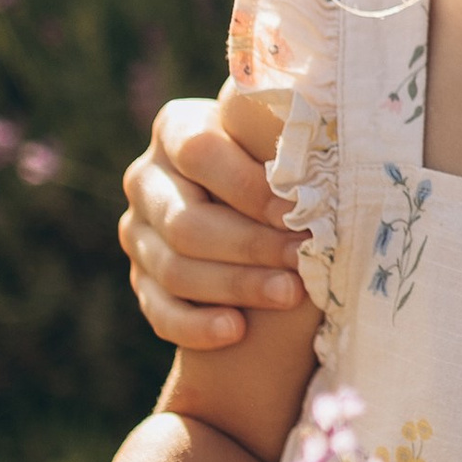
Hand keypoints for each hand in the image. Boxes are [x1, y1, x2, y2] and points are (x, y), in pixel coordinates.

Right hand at [120, 92, 305, 350]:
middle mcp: (146, 178)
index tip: (297, 211)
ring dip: (235, 286)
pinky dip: (196, 325)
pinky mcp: (141, 280)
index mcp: (176, 130)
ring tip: (288, 294)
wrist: (263, 216)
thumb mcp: (281, 147)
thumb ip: (288, 145)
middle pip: (185, 220)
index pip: (199, 153)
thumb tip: (323, 144)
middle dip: (250, 245)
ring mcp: (137, 232)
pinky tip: (235, 331)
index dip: (248, 186)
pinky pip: (158, 311)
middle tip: (302, 260)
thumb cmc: (285, 171)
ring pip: (173, 268)